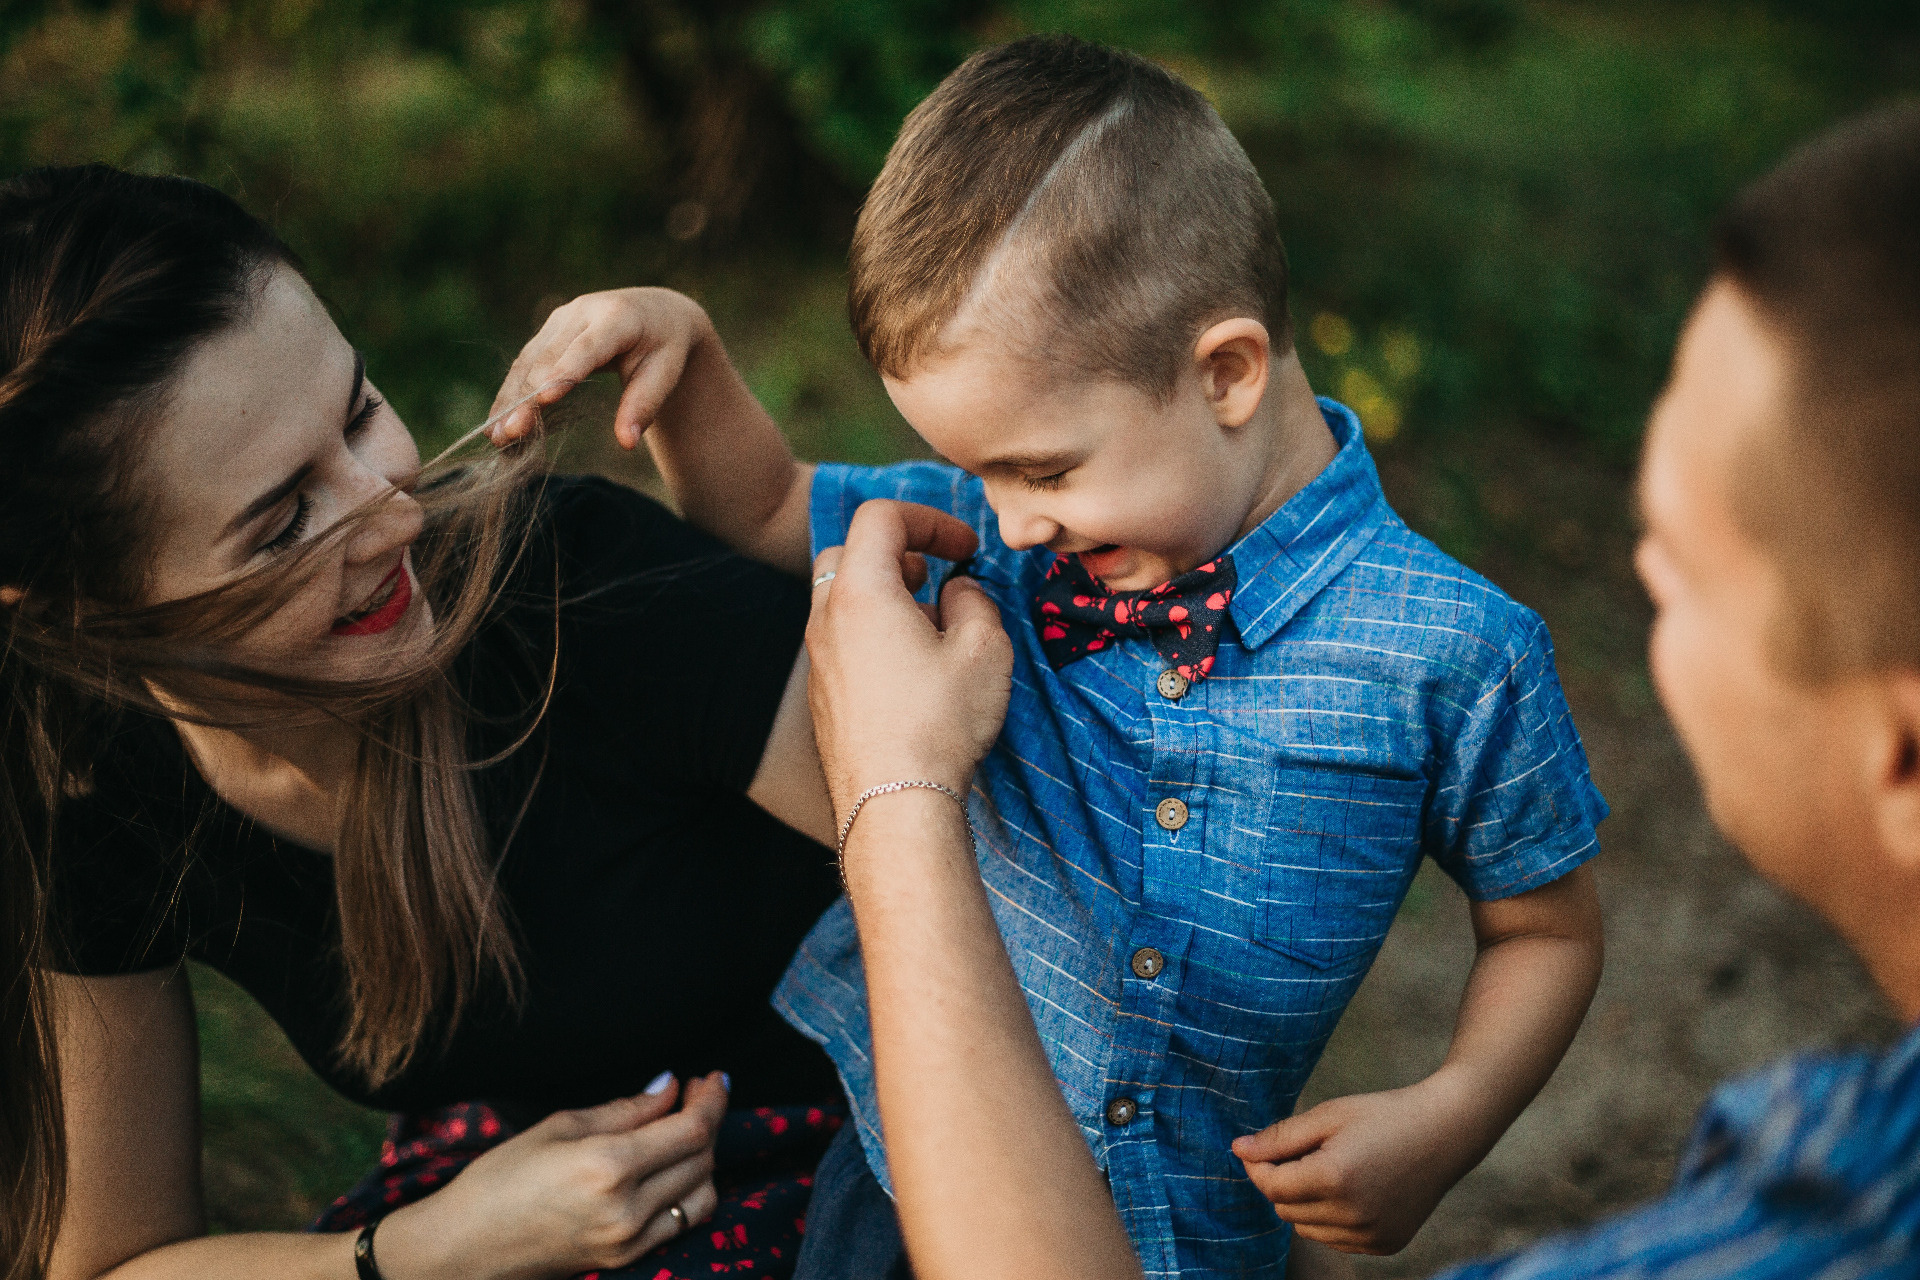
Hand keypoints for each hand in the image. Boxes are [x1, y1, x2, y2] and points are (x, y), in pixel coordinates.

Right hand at [377, 1073, 727, 1279]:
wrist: (464, 1248)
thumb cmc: (501, 1178)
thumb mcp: (560, 1126)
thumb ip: (626, 1109)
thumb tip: (671, 1087)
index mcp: (609, 1166)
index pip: (691, 1130)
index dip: (711, 1100)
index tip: (711, 1079)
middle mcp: (627, 1207)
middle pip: (702, 1158)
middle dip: (707, 1120)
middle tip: (694, 1095)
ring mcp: (629, 1240)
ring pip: (701, 1193)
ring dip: (703, 1158)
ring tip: (683, 1131)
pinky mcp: (625, 1259)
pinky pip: (680, 1222)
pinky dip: (689, 1191)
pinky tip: (672, 1169)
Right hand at [488, 287, 711, 448]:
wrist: (656, 313)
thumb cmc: (664, 347)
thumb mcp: (664, 374)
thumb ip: (644, 406)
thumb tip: (626, 443)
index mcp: (618, 317)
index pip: (588, 348)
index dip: (563, 372)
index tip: (542, 401)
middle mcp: (583, 312)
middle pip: (549, 357)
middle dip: (526, 397)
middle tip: (509, 433)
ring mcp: (561, 320)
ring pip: (529, 360)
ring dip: (510, 398)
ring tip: (496, 435)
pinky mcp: (548, 332)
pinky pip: (525, 363)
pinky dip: (511, 392)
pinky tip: (498, 420)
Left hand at [805, 499, 1011, 812]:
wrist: (894, 802)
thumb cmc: (940, 723)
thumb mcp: (985, 647)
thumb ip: (974, 600)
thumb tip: (957, 591)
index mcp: (861, 591)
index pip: (881, 517)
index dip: (929, 520)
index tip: (964, 548)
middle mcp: (826, 618)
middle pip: (848, 553)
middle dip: (895, 553)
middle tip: (932, 579)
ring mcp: (818, 659)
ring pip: (841, 601)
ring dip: (884, 598)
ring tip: (930, 630)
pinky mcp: (822, 696)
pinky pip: (841, 643)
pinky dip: (872, 636)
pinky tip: (911, 674)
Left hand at [1232, 1077, 1479, 1255]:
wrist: (1445, 1133)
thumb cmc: (1383, 1116)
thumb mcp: (1328, 1115)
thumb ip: (1280, 1137)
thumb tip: (1237, 1150)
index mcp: (1334, 1178)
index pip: (1270, 1186)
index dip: (1259, 1167)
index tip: (1263, 1149)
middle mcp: (1352, 1214)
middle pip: (1285, 1209)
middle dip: (1282, 1183)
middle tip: (1305, 1153)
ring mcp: (1370, 1235)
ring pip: (1306, 1229)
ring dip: (1305, 1204)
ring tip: (1332, 1169)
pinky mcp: (1384, 1245)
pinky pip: (1335, 1239)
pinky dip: (1330, 1219)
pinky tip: (1351, 1190)